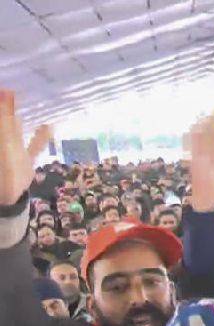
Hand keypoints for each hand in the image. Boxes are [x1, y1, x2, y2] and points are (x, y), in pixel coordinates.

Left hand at [0, 90, 51, 204]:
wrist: (7, 199)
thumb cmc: (3, 167)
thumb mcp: (6, 141)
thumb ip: (5, 117)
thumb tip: (6, 89)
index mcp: (1, 132)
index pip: (1, 110)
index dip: (3, 97)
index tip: (9, 79)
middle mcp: (4, 138)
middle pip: (6, 118)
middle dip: (10, 103)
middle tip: (21, 84)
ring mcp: (13, 148)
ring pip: (16, 128)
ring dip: (23, 116)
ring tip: (31, 98)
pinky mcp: (24, 160)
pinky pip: (33, 145)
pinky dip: (41, 137)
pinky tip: (50, 126)